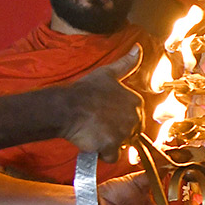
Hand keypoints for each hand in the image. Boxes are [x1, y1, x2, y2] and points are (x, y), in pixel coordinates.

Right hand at [60, 47, 143, 161]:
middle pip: (130, 133)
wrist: (67, 106)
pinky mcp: (111, 145)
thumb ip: (126, 64)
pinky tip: (93, 143)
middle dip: (116, 133)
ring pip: (121, 145)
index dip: (119, 119)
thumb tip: (138, 48)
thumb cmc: (85, 90)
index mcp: (135, 101)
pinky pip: (112, 157)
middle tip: (99, 125)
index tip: (105, 115)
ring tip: (95, 132)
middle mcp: (134, 116)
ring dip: (109, 143)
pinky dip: (103, 154)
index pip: (135, 118)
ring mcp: (123, 131)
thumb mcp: (107, 73)